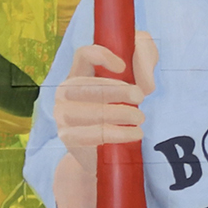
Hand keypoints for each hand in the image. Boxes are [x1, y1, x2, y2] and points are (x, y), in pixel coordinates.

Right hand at [53, 33, 157, 207]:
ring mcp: (62, 115)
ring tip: (140, 119)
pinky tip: (135, 134)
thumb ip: (144, 62)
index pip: (83, 55)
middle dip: (118, 90)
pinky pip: (94, 133)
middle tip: (140, 98)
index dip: (102, 56)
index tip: (123, 67)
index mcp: (78, 73)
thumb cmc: (121, 109)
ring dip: (121, 113)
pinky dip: (119, 133)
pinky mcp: (68, 138)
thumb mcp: (136, 79)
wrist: (105, 152)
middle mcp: (65, 92)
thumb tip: (145, 83)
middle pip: (88, 85)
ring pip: (91, 111)